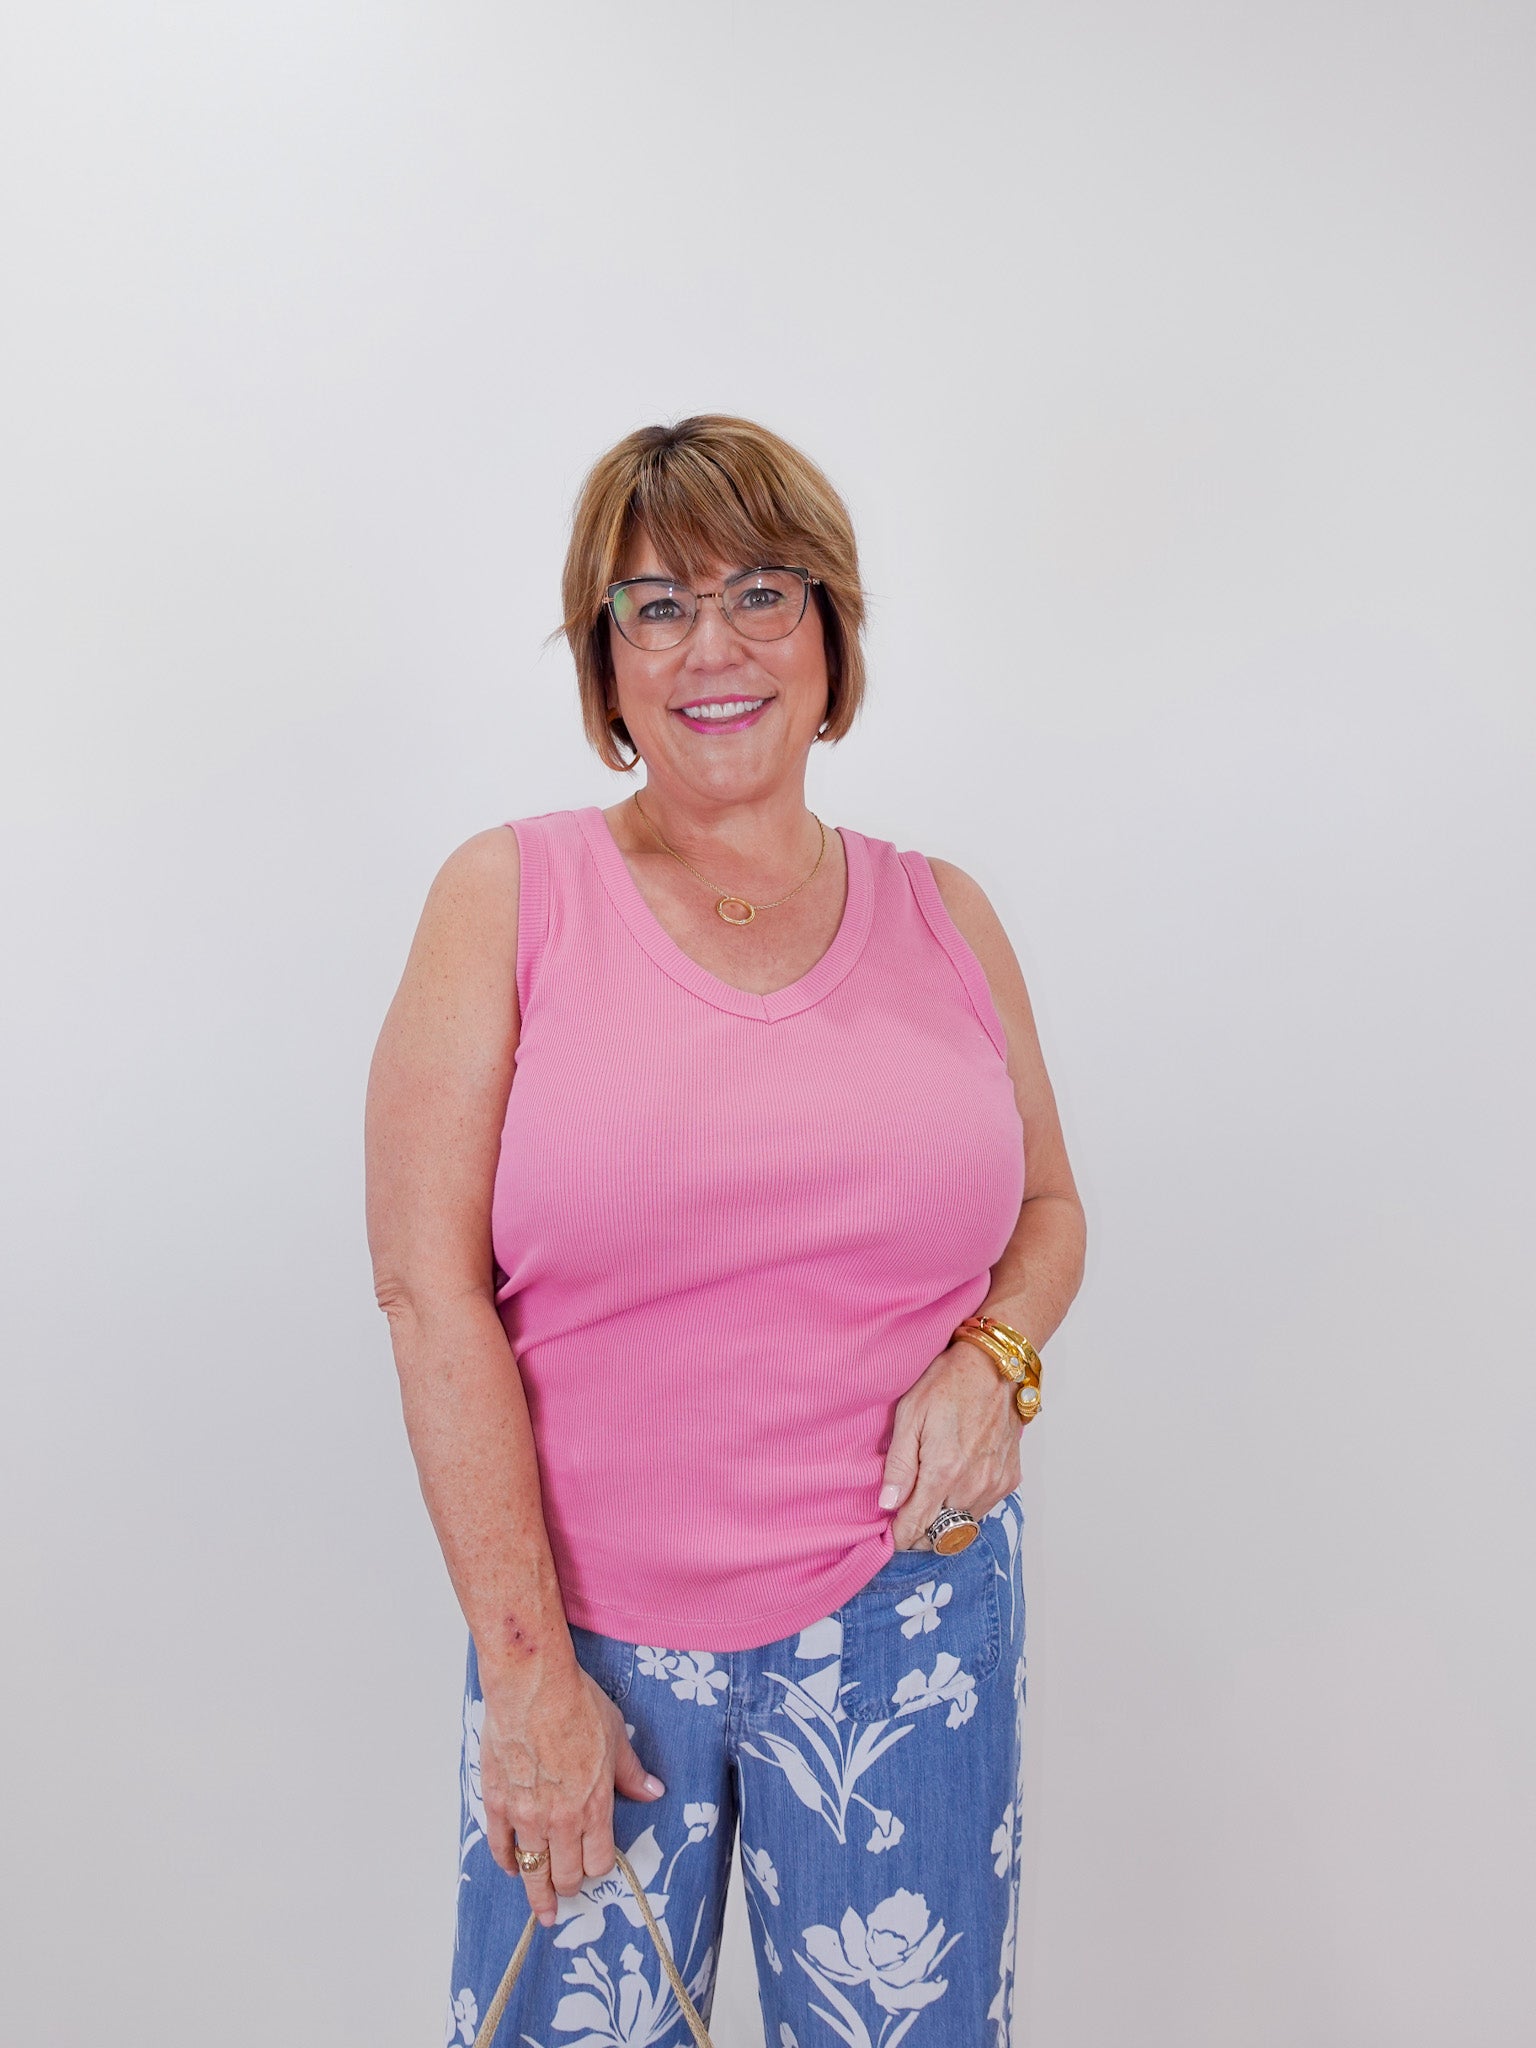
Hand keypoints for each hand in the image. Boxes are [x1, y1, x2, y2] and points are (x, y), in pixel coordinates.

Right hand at [479, 1663, 663, 1926]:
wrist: (533, 1685)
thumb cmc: (577, 1704)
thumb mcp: (617, 1737)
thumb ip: (631, 1773)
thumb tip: (653, 1792)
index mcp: (594, 1807)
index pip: (599, 1861)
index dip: (598, 1868)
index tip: (595, 1868)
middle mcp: (561, 1820)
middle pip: (565, 1874)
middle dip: (569, 1887)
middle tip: (566, 1894)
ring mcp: (526, 1815)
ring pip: (533, 1870)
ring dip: (537, 1892)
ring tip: (540, 1909)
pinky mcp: (498, 1802)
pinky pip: (501, 1845)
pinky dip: (507, 1861)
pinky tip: (513, 1867)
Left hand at [878, 1340, 1021, 1550]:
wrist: (993, 1367)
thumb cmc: (947, 1384)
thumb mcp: (909, 1415)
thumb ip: (899, 1465)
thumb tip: (888, 1504)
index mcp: (943, 1471)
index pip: (917, 1527)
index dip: (901, 1537)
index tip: (891, 1536)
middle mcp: (973, 1485)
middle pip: (940, 1532)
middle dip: (921, 1528)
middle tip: (907, 1511)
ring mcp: (995, 1484)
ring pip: (963, 1525)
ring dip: (945, 1518)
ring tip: (932, 1492)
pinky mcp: (1009, 1479)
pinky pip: (983, 1508)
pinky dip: (967, 1504)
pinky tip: (958, 1480)